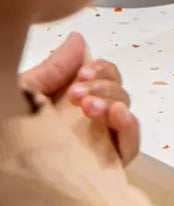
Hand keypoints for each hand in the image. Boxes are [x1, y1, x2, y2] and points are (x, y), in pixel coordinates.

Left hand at [20, 33, 139, 165]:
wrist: (4, 160)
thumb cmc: (7, 128)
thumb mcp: (27, 91)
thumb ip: (55, 67)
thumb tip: (79, 39)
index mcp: (71, 100)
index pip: (104, 77)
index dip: (101, 70)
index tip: (83, 73)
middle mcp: (88, 120)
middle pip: (119, 92)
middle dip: (105, 86)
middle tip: (78, 95)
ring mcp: (99, 142)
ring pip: (124, 114)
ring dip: (114, 102)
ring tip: (91, 107)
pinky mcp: (106, 166)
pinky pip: (130, 146)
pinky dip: (130, 127)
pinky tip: (118, 115)